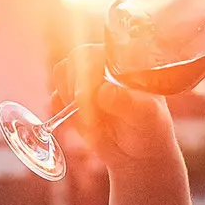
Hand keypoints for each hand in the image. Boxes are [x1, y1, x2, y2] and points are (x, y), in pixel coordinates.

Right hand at [51, 44, 180, 177]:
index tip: (93, 97)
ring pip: (61, 75)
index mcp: (123, 61)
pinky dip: (61, 110)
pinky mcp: (71, 100)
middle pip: (75, 60)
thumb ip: (127, 103)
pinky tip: (81, 124)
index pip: (99, 51)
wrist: (138, 153)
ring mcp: (85, 81)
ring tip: (92, 120)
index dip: (89, 72)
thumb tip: (103, 90)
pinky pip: (55, 97)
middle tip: (91, 117)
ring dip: (69, 99)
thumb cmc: (150, 129)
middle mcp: (102, 65)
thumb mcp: (147, 117)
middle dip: (77, 89)